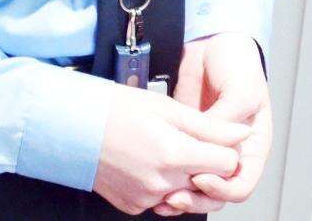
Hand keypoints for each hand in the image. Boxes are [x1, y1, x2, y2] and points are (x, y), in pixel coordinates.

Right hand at [92, 84, 250, 214]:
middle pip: (208, 181)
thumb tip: (242, 133)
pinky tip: (146, 161)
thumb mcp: (166, 106)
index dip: (225, 148)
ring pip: (186, 193)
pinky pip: (161, 200)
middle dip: (204, 163)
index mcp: (174, 154)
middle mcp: (163, 183)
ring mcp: (147, 199)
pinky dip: (161, 184)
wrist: (69, 127)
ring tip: (163, 149)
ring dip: (183, 175)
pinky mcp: (133, 206)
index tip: (214, 138)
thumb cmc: (113, 109)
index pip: (228, 164)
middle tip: (185, 140)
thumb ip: (209, 126)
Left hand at [153, 35, 271, 214]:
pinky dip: (168, 176)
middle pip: (218, 193)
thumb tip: (210, 149)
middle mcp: (231, 151)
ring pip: (196, 184)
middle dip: (197, 199)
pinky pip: (179, 165)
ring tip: (161, 198)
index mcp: (252, 145)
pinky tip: (154, 179)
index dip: (223, 189)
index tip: (202, 179)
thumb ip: (226, 120)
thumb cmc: (236, 61)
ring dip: (180, 194)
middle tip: (175, 197)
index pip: (242, 184)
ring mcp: (206, 147)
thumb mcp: (240, 89)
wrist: (211, 41)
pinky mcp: (185, 139)